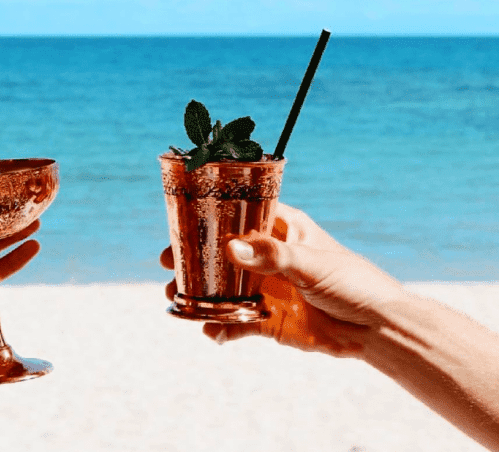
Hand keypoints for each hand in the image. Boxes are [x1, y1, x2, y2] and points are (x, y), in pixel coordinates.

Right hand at [160, 203, 407, 357]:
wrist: (377, 329)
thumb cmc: (353, 283)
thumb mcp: (312, 263)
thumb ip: (273, 256)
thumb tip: (232, 248)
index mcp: (282, 229)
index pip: (239, 214)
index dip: (209, 219)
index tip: (181, 225)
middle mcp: (268, 257)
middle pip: (222, 253)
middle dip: (195, 260)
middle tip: (169, 267)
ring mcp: (266, 289)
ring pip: (223, 288)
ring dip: (200, 294)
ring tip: (179, 302)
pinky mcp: (269, 320)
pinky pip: (237, 322)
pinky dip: (221, 327)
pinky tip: (211, 331)